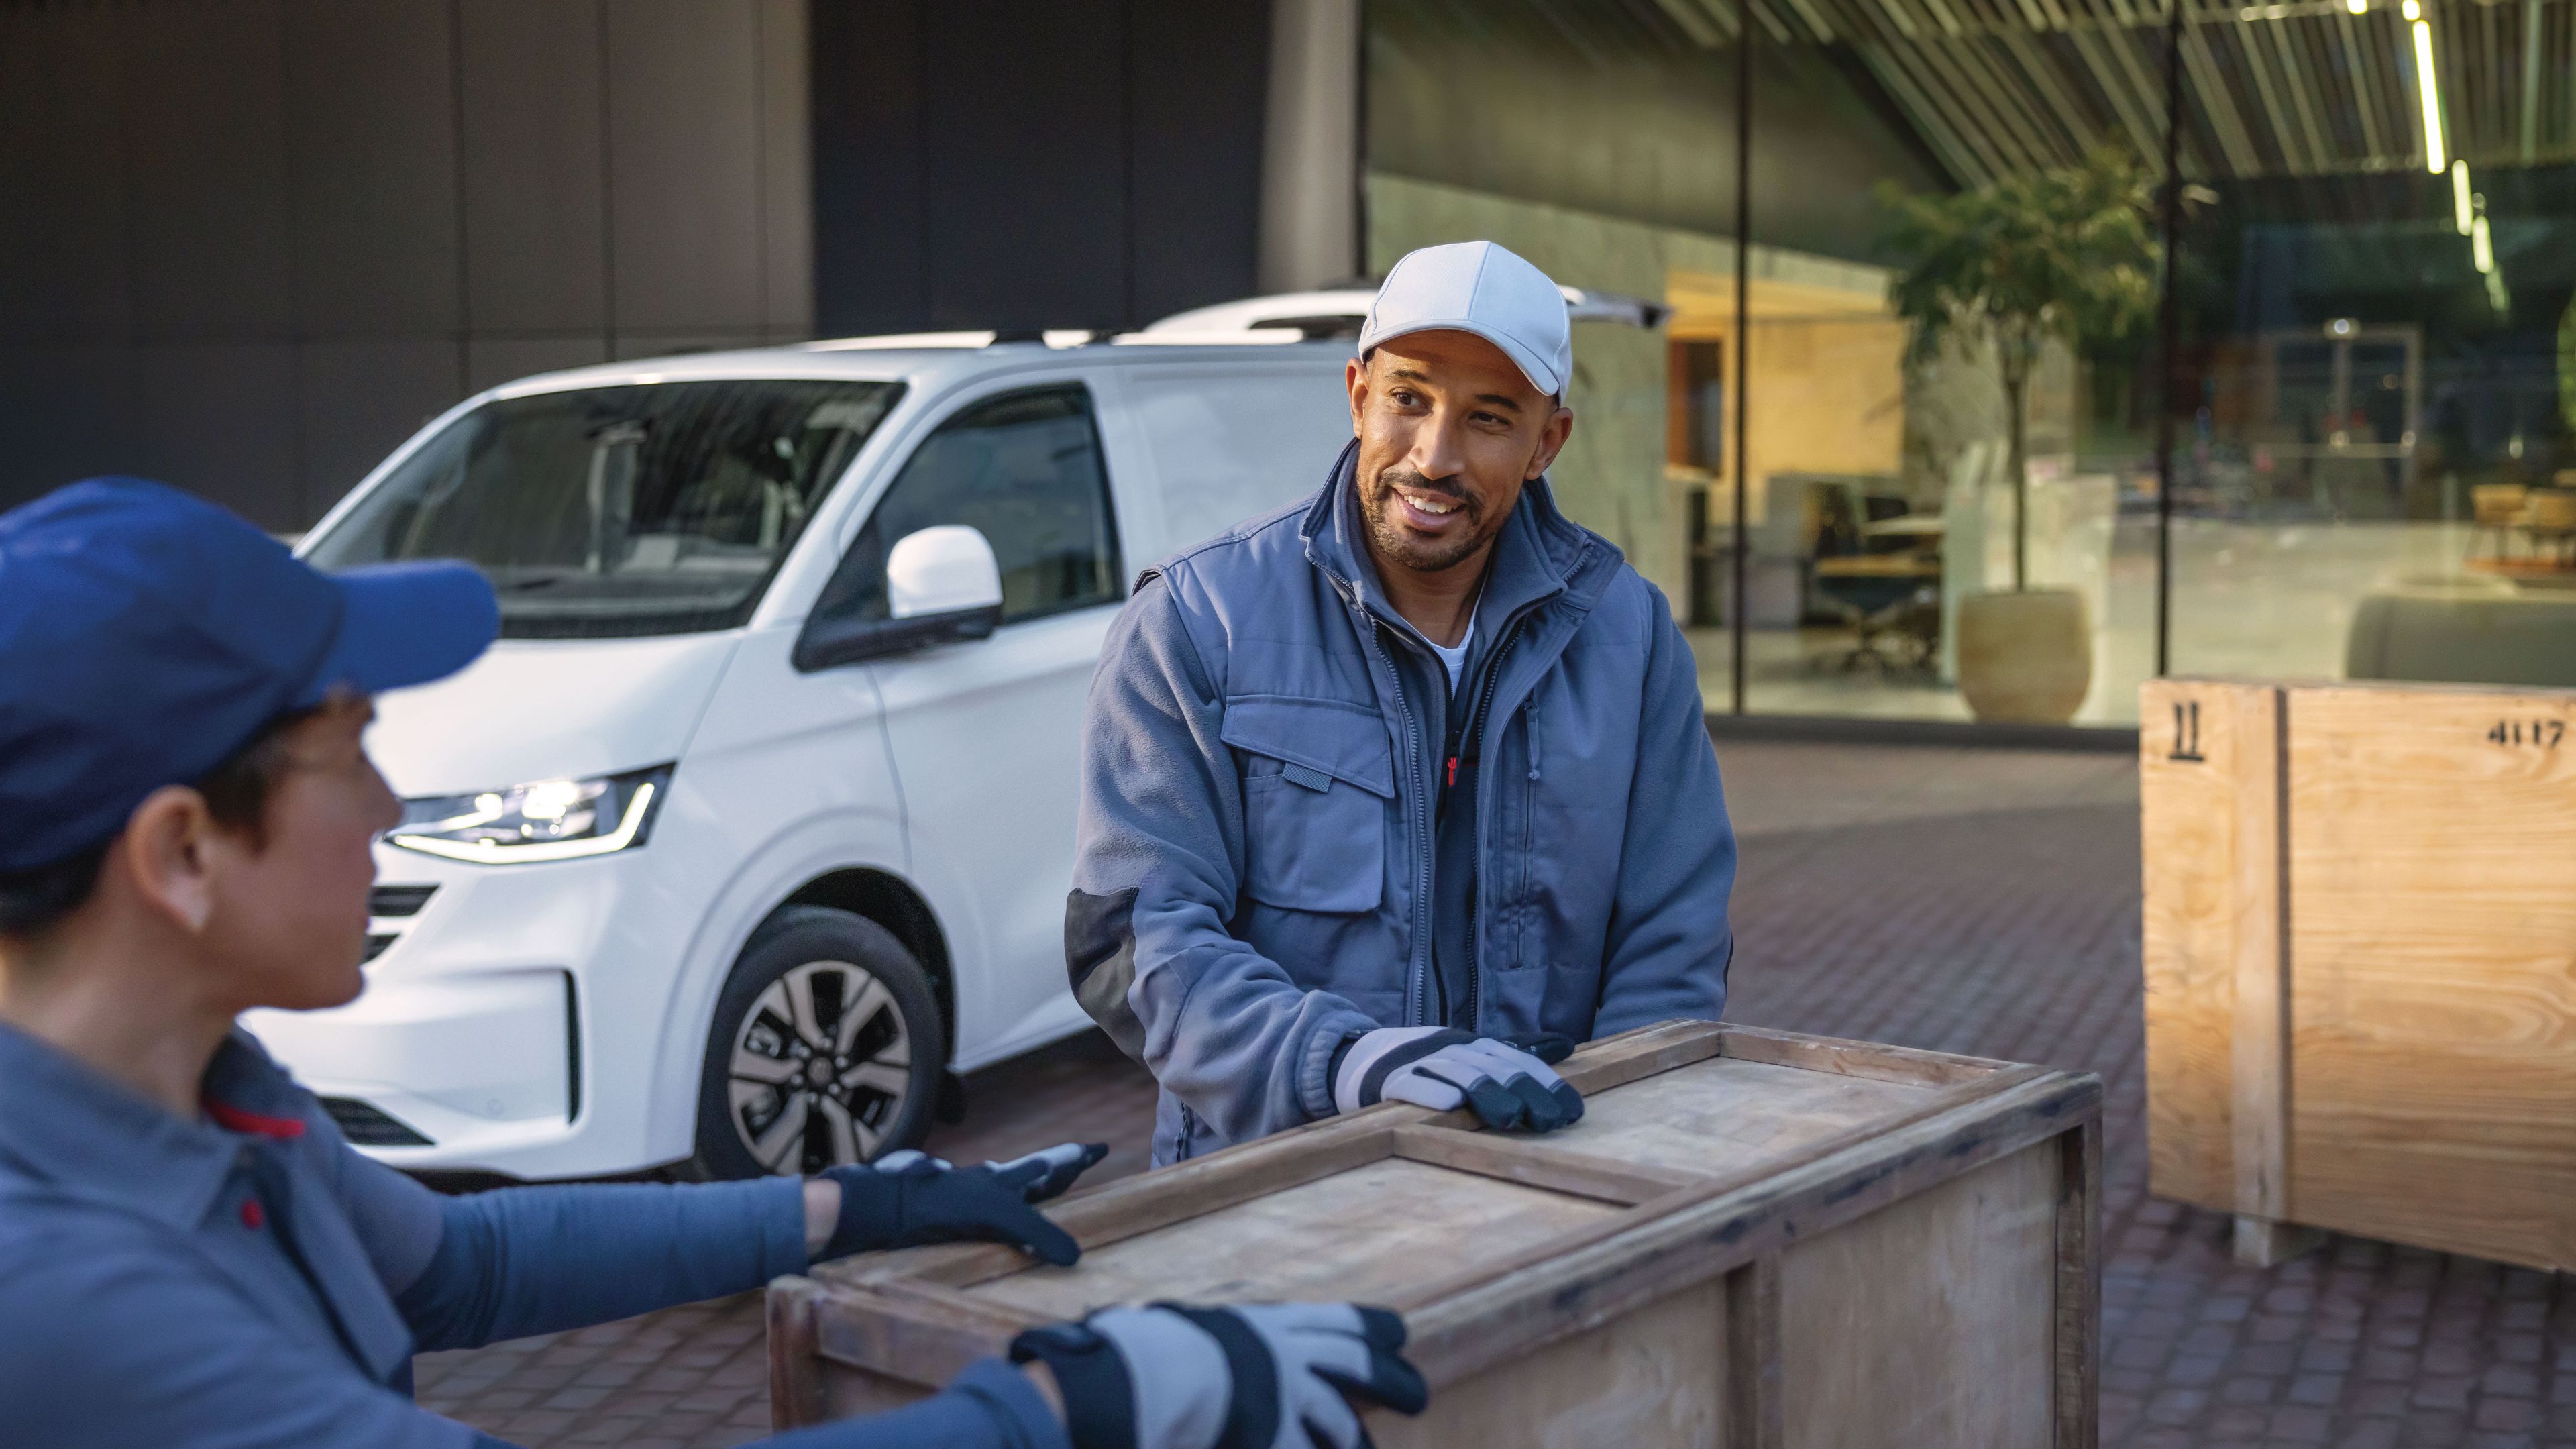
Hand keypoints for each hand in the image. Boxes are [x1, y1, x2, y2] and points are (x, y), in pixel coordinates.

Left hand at [817, 1141, 1107, 1265]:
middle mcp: (986, 1188)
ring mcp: (965, 1203)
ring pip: (1004, 1192)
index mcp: (1004, 1183)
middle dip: (1056, 1169)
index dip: (1073, 1159)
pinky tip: (993, 1223)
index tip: (1097, 1147)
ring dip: (1026, 1188)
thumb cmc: (940, 1205)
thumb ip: (1038, 1233)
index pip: (1049, 1168)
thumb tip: (1075, 1257)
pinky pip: (981, 1216)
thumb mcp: (999, 1215)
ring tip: (1043, 1184)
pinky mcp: (945, 1221)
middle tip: (1079, 1159)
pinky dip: (996, 1217)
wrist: (883, 1210)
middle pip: (1030, 1176)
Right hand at [1010, 1302, 1427, 1448]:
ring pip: (1339, 1420)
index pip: (1329, 1319)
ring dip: (1353, 1439)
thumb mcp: (1169, 1328)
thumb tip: (1140, 1324)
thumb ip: (1176, 1331)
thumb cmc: (1144, 1345)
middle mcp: (1285, 1354)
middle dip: (1390, 1380)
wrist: (1152, 1373)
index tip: (1397, 1331)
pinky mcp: (1279, 1436)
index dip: (1367, 1325)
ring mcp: (1287, 1396)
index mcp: (1263, 1324)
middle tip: (1416, 1396)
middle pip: (1354, 1362)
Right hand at [1331, 1027, 1582, 1131]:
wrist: (1360, 1058)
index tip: (1572, 1111)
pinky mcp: (1390, 1080)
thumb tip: (1566, 1046)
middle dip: (1526, 1093)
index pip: (1517, 1061)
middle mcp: (1452, 1049)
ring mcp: (1421, 1063)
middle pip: (1495, 1068)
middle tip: (1551, 1121)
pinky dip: (1431, 1094)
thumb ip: (1518, 1052)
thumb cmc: (1428, 1063)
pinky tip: (1450, 1106)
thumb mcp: (1473, 1054)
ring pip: (1459, 1075)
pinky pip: (1412, 1086)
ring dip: (1487, 1094)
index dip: (1545, 1084)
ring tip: (1511, 1117)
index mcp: (1475, 1045)